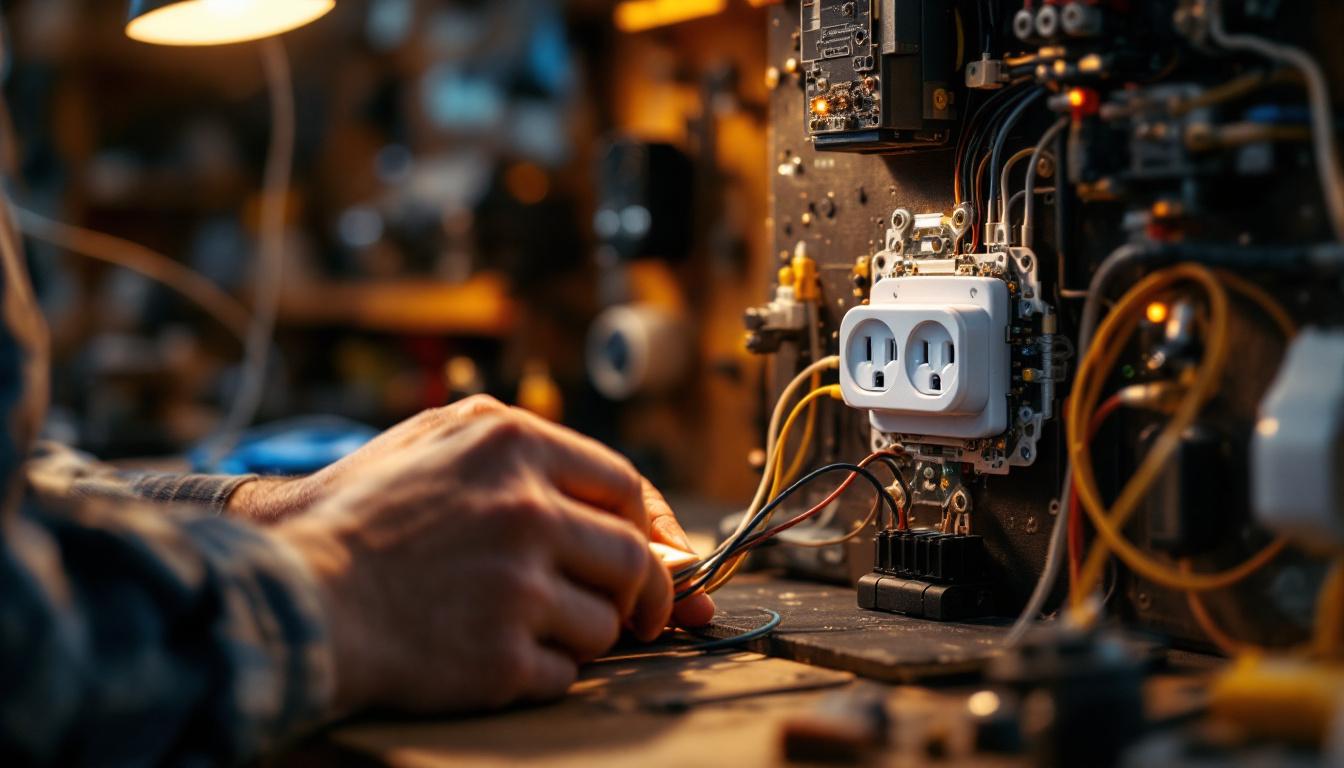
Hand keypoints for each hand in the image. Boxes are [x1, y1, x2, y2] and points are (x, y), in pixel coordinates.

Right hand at [274, 400, 710, 714]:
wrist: (296, 592)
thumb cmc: (363, 515)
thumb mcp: (436, 440)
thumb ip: (527, 457)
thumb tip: (621, 505)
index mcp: (513, 445)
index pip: (625, 486)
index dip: (655, 527)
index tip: (663, 555)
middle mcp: (525, 509)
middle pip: (632, 560)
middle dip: (642, 594)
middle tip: (636, 615)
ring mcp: (516, 584)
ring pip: (604, 624)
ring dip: (578, 633)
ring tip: (516, 622)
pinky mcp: (501, 654)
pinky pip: (563, 674)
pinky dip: (539, 672)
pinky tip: (491, 653)